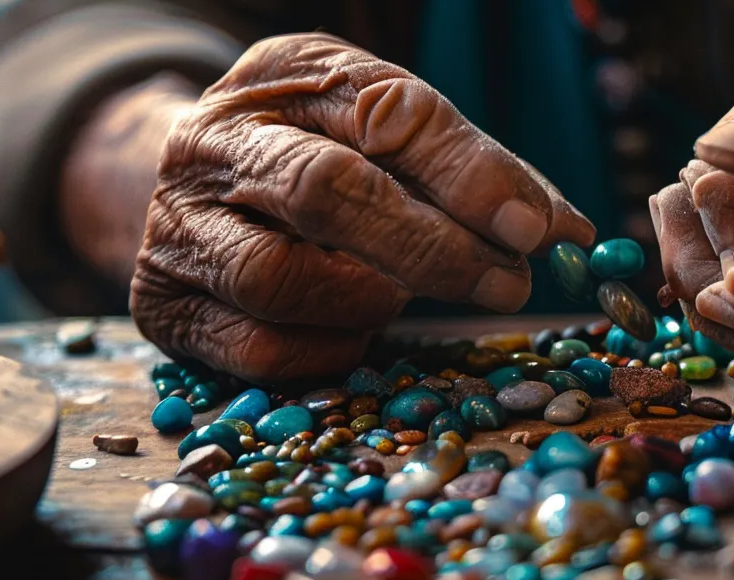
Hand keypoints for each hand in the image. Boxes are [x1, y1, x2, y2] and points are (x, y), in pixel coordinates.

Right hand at [134, 34, 593, 380]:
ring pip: (280, 279)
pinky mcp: (163, 306)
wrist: (193, 186)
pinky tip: (350, 328)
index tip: (537, 227)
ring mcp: (178, 226)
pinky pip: (259, 348)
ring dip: (369, 299)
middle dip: (430, 247)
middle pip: (326, 191)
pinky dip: (325, 348)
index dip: (469, 173)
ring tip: (403, 299)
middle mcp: (217, 143)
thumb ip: (474, 174)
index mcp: (287, 77)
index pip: (388, 112)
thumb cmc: (321, 154)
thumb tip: (569, 233)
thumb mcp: (389, 132)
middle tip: (506, 283)